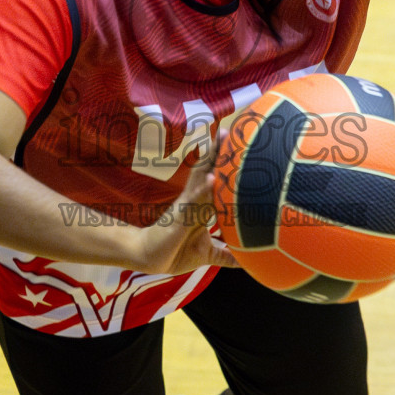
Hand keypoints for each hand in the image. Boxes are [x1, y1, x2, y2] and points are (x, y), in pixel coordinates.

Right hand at [129, 144, 240, 273]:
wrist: (150, 259)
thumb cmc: (177, 252)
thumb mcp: (207, 253)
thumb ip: (224, 255)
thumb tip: (244, 262)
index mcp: (203, 207)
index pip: (216, 181)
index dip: (226, 165)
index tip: (240, 146)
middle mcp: (195, 201)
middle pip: (209, 171)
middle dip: (219, 152)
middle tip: (230, 131)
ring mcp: (187, 206)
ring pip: (201, 178)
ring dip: (211, 160)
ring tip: (222, 140)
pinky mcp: (180, 216)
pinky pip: (193, 201)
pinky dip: (203, 189)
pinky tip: (213, 178)